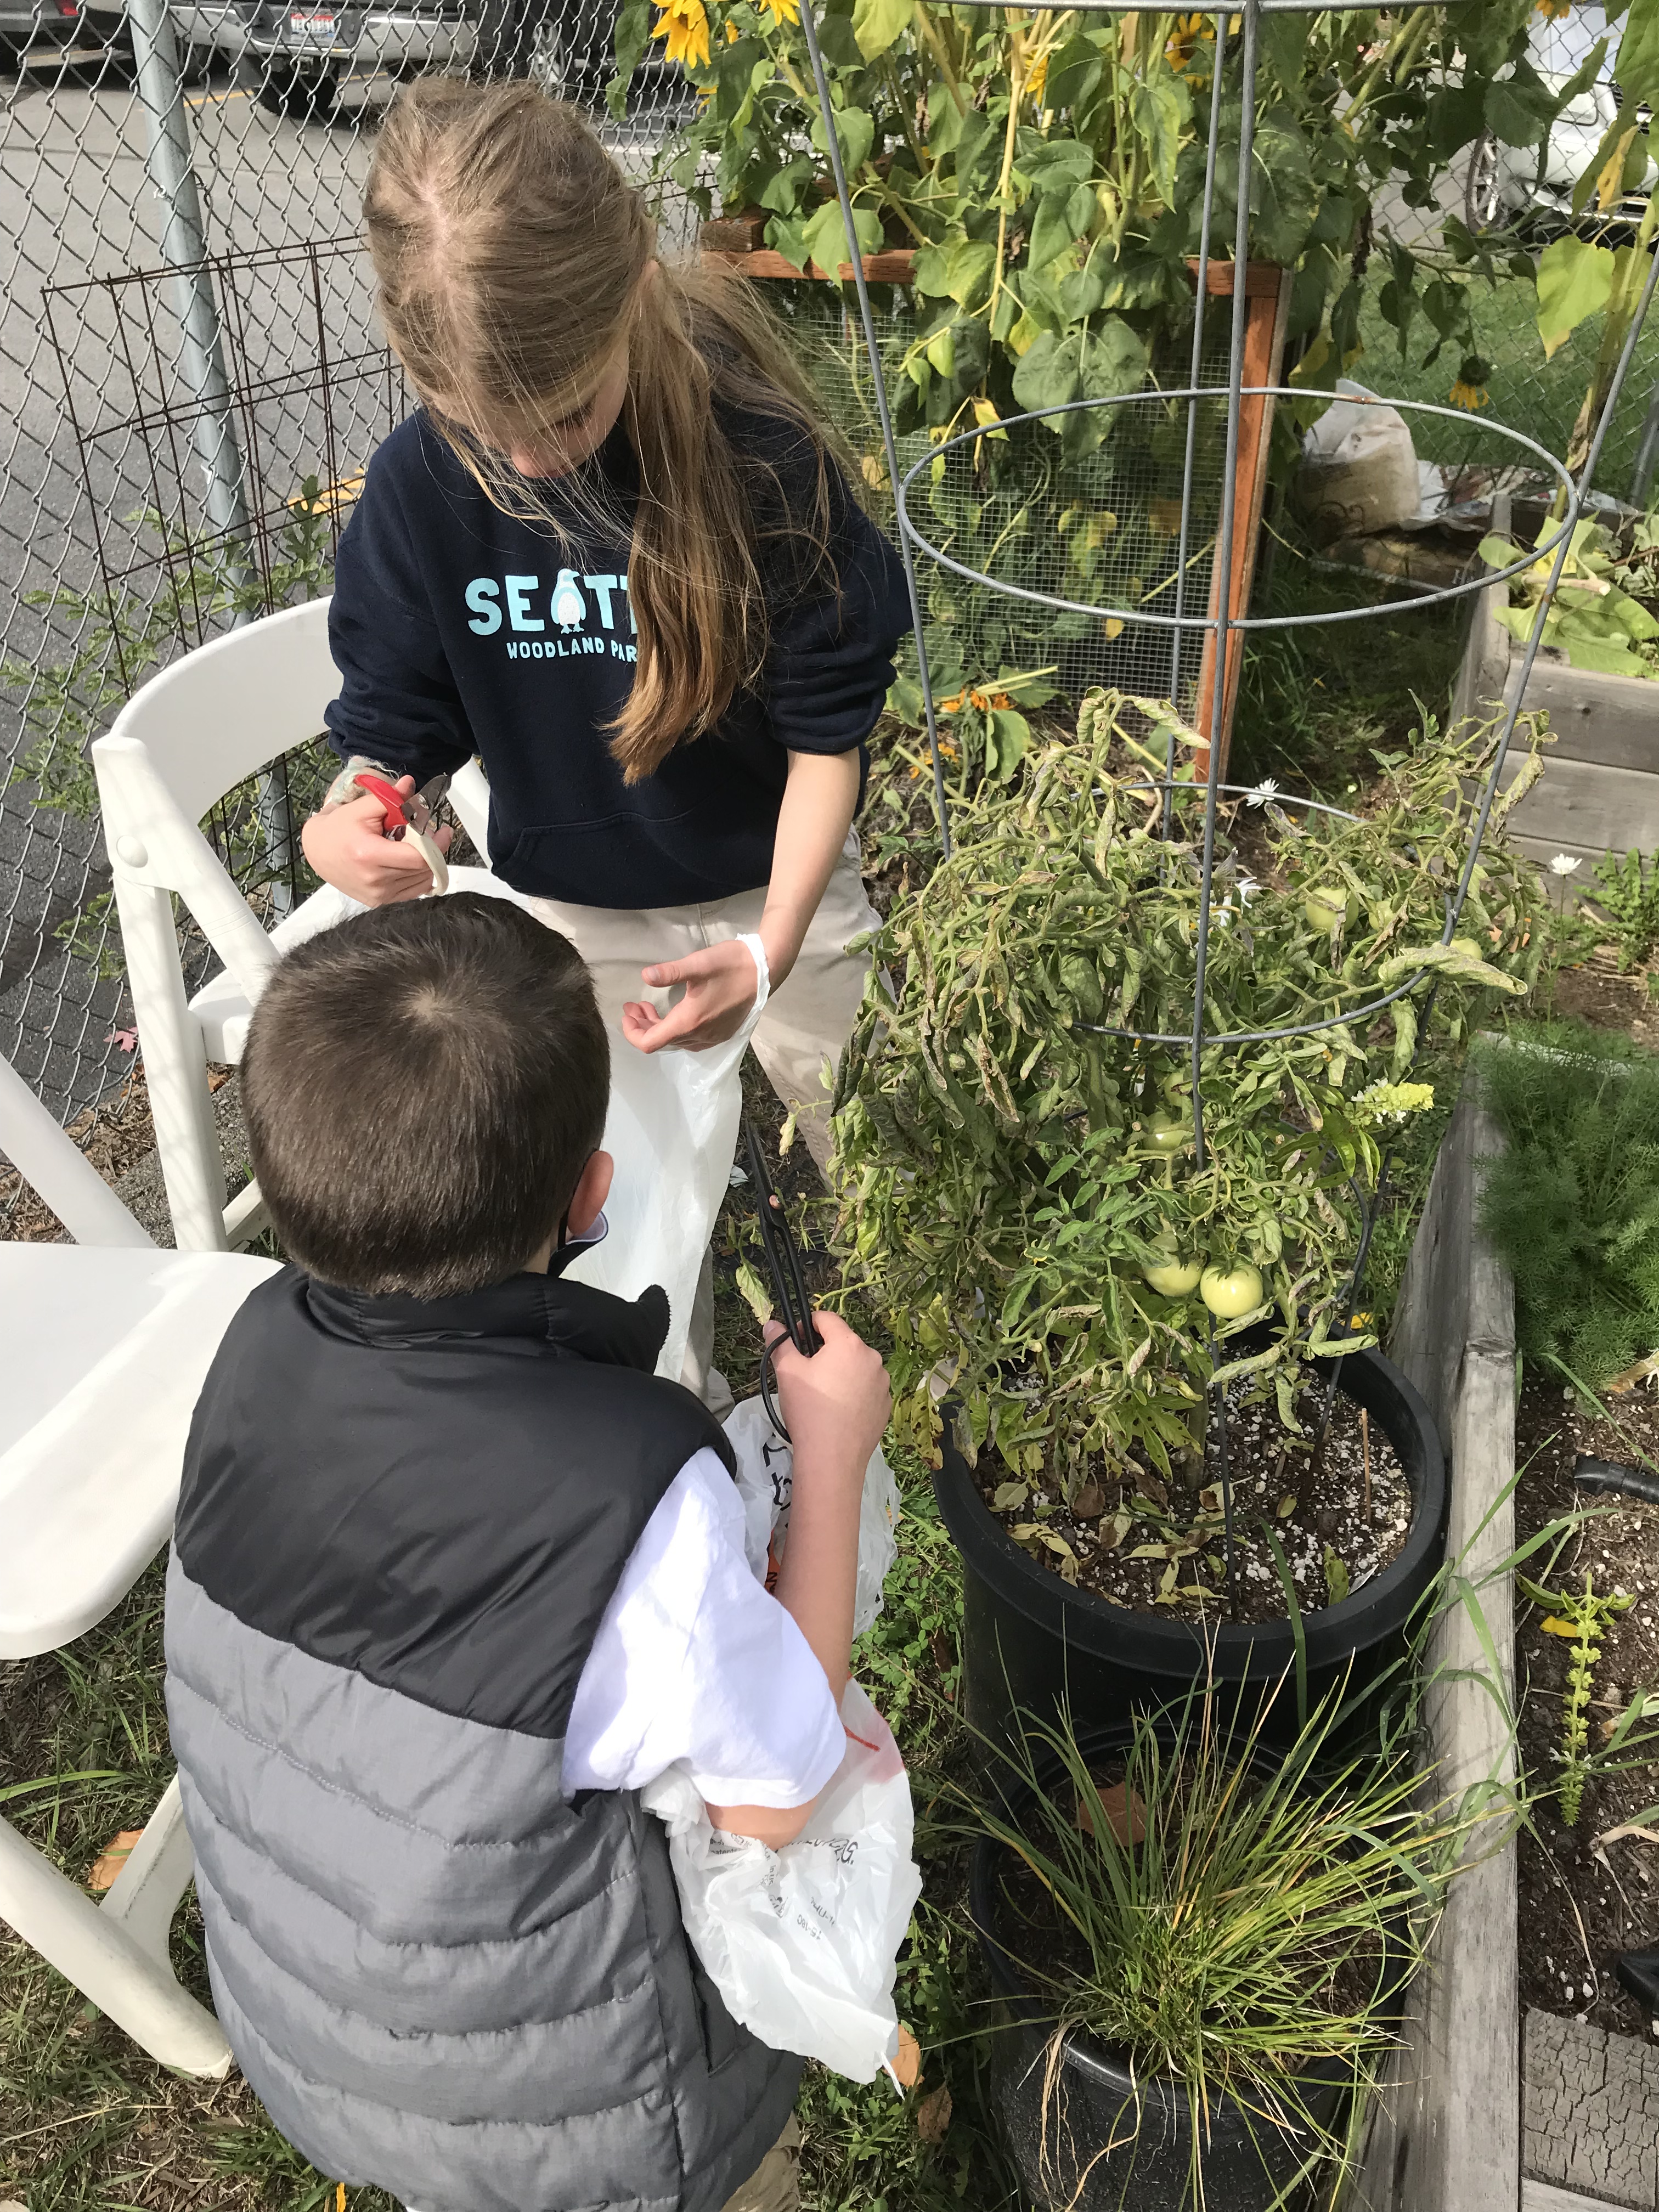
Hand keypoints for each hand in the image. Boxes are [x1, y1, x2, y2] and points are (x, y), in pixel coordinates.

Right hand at [299, 775, 450, 904]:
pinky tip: (409, 861)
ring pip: (421, 880)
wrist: (317, 852)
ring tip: (412, 845)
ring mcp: (378, 895)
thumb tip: (409, 784)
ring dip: (425, 862)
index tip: (443, 832)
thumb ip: (389, 798)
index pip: (418, 857)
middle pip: (422, 868)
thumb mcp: (360, 808)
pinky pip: (413, 891)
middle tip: (427, 833)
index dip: (437, 845)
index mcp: (370, 856)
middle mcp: (375, 881)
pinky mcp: (379, 901)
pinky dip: (417, 875)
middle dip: (431, 849)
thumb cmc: (336, 829)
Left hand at [621, 938, 762, 1053]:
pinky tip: (674, 1014)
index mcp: (689, 1022)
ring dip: (658, 1027)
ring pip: (675, 1041)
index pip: (649, 1043)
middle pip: (660, 1043)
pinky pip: (690, 1040)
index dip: (632, 1032)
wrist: (765, 970)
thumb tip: (645, 976)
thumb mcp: (698, 964)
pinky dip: (675, 1030)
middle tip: (633, 1006)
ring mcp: (712, 1038)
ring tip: (648, 1007)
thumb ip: (670, 972)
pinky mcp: (721, 1034)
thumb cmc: (731, 964)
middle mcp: (699, 1036)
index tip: (627, 1013)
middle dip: (642, 1026)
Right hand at [765, 1312, 889, 1485]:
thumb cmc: (808, 1409)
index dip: (807, 1324)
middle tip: (806, 1372)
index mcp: (848, 1344)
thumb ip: (779, 1343)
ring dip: (841, 1371)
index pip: (826, 1318)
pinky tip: (838, 1410)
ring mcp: (882, 1383)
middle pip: (844, 1343)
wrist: (831, 1457)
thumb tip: (771, 1324)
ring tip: (823, 1395)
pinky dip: (854, 1392)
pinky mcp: (885, 1405)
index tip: (795, 1341)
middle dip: (824, 1351)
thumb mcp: (787, 1372)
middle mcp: (872, 1358)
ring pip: (857, 1366)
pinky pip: (867, 1388)